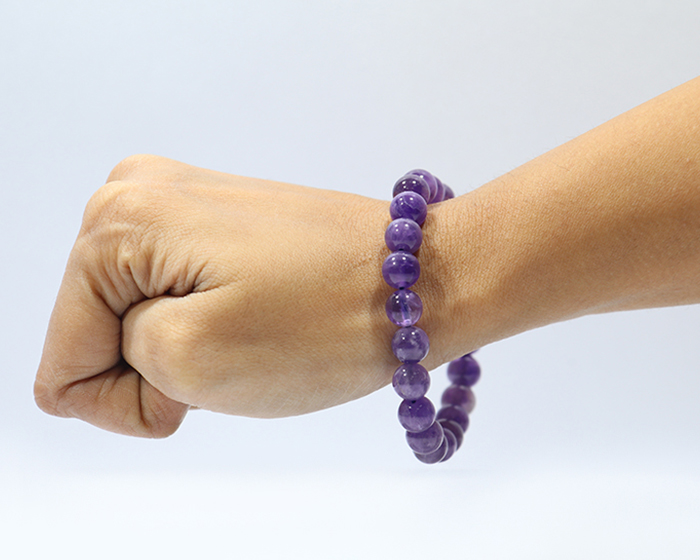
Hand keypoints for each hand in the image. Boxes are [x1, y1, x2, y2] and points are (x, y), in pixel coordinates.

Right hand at [35, 155, 439, 436]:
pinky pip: (178, 298)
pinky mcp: (218, 219)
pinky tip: (259, 313)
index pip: (64, 358)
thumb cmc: (321, 323)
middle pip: (97, 333)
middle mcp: (135, 192)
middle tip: (238, 349)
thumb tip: (110, 353)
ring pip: (139, 321)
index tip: (207, 373)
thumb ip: (109, 365)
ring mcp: (180, 200)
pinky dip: (210, 324)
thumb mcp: (190, 363)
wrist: (419, 280)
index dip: (131, 393)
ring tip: (254, 329)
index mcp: (115, 220)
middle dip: (160, 366)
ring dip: (188, 348)